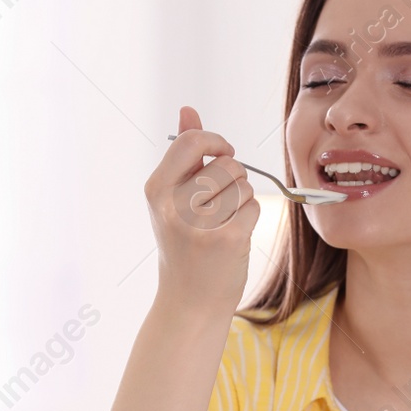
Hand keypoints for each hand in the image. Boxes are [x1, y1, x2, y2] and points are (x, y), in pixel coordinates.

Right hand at [144, 105, 259, 312]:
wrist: (189, 300)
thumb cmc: (184, 244)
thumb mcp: (172, 198)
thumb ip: (183, 153)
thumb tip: (189, 110)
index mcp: (156, 190)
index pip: (192, 141)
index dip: (216, 141)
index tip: (223, 153)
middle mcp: (174, 206)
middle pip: (227, 164)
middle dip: (234, 178)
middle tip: (221, 203)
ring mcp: (201, 224)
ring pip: (243, 186)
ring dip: (243, 199)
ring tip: (225, 221)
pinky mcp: (228, 240)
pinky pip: (254, 207)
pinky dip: (250, 218)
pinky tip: (234, 235)